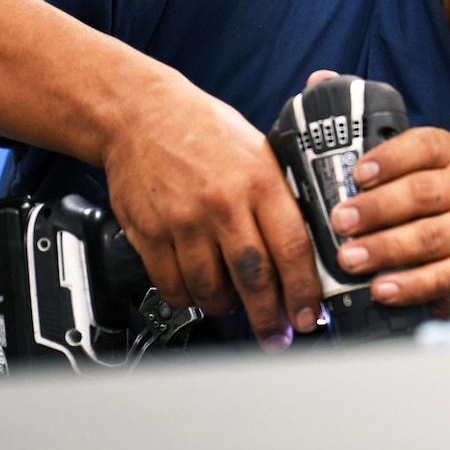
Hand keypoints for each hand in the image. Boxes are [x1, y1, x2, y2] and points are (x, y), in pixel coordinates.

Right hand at [99, 75, 320, 351]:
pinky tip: (197, 292)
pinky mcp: (151, 232)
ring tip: (234, 306)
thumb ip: (280, 197)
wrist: (140, 113)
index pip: (292, 248)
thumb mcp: (259, 151)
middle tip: (276, 336)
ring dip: (226, 307)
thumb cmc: (203, 130)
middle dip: (270, 317)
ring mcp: (185, 220)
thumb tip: (307, 248)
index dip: (303, 291)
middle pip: (254, 278)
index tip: (309, 316)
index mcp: (260, 181)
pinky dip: (189, 298)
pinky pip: (173, 284)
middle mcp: (224, 203)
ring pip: (212, 288)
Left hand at [312, 78, 449, 317]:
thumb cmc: (406, 204)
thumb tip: (319, 80)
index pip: (424, 144)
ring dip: (387, 249)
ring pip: (432, 235)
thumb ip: (352, 125)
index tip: (356, 173)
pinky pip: (446, 276)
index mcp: (447, 152)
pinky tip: (382, 289)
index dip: (391, 157)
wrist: (446, 257)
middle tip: (339, 222)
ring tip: (350, 259)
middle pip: (424, 193)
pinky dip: (412, 285)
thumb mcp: (384, 164)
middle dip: (377, 209)